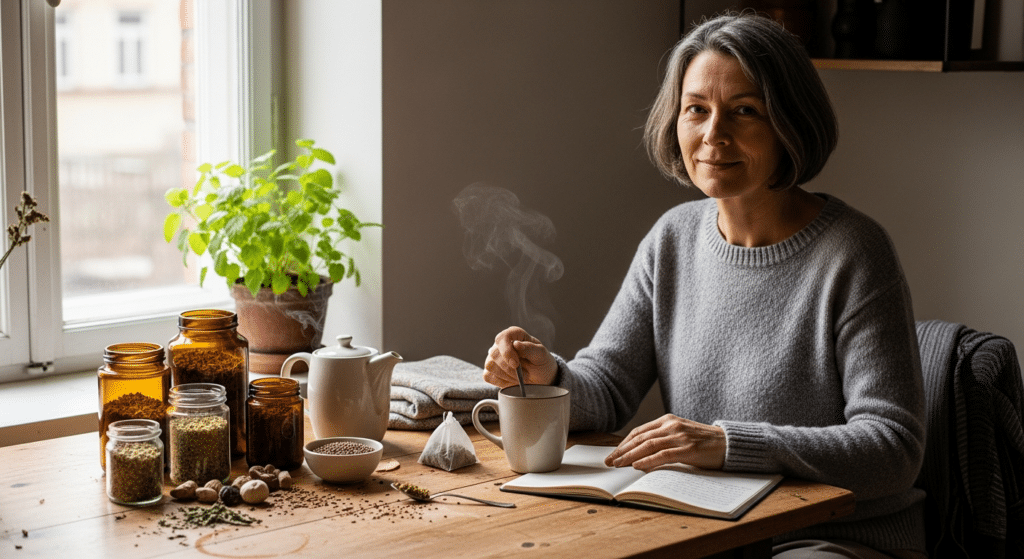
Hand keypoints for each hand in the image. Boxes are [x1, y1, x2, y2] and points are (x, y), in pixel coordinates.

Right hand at [483, 326, 557, 387]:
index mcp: (514, 335)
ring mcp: (494, 358)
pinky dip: (501, 382)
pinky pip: (488, 376)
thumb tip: (516, 344)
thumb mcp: (541, 355)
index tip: (516, 364)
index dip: (506, 351)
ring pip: (490, 365)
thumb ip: (530, 348)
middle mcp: (501, 344)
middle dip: (509, 368)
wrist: (541, 379)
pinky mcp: (491, 371)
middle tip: (524, 374)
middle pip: (494, 354)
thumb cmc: (541, 362)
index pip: (502, 338)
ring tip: (520, 377)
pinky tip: (512, 381)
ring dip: (507, 375)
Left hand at [605, 414, 725, 470]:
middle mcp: (671, 426)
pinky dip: (648, 460)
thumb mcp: (680, 435)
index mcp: (667, 420)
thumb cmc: (703, 442)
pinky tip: (637, 466)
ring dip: (630, 456)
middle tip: (609, 461)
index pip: (639, 432)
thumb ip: (662, 439)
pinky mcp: (688, 449)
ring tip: (618, 464)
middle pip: (640, 438)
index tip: (612, 453)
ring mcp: (680, 437)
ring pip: (648, 445)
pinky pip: (663, 455)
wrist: (728, 443)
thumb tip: (638, 454)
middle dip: (622, 450)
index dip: (624, 443)